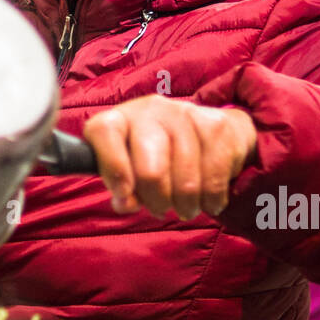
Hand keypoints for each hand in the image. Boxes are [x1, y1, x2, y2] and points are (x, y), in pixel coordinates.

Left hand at [82, 96, 257, 219]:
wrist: (209, 132)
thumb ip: (122, 189)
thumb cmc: (158, 156)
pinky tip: (207, 201)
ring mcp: (184, 114)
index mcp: (120, 118)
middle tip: (161, 209)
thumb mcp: (132, 168)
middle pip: (150, 171)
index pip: (104, 132)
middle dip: (157, 202)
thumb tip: (125, 203)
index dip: (112, 168)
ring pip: (186, 183)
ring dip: (186, 206)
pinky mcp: (216, 125)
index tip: (124, 196)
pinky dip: (211, 201)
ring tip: (185, 207)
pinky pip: (214, 181)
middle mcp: (150, 110)